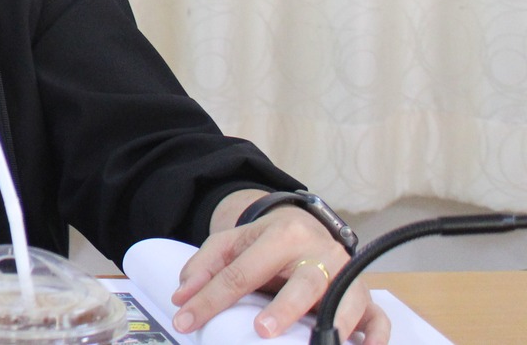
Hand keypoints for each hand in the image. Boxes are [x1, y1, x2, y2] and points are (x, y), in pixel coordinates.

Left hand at [173, 196, 388, 341]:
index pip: (242, 271)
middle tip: (262, 330)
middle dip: (284, 309)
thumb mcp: (232, 243)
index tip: (186, 321)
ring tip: (315, 344)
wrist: (306, 228)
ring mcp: (347, 275)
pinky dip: (374, 337)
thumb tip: (181, 297)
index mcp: (283, 235)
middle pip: (305, 283)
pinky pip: (379, 318)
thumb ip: (205, 266)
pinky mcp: (366, 297)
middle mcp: (321, 253)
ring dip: (333, 325)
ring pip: (346, 300)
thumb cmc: (266, 243)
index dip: (211, 299)